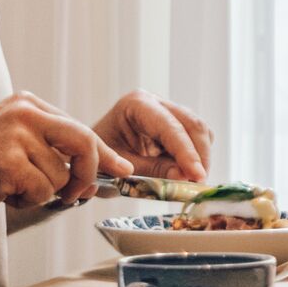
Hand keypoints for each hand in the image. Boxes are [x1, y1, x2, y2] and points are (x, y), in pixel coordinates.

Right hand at [0, 92, 130, 219]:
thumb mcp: (8, 140)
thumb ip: (46, 145)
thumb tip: (92, 166)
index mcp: (26, 105)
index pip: (80, 128)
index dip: (103, 154)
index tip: (121, 168)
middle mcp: (24, 113)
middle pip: (84, 143)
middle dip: (87, 175)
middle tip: (78, 195)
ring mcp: (16, 136)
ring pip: (60, 176)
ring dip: (39, 192)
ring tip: (8, 186)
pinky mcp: (8, 162)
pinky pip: (42, 192)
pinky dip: (26, 201)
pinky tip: (1, 193)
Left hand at [93, 91, 213, 182]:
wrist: (86, 156)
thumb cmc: (96, 160)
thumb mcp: (118, 170)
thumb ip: (151, 172)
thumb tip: (184, 177)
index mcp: (136, 105)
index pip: (170, 127)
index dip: (187, 153)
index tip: (197, 176)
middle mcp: (155, 103)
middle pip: (192, 124)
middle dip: (199, 155)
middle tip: (199, 183)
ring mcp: (167, 112)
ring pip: (200, 131)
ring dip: (201, 158)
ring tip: (192, 182)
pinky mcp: (175, 126)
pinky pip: (196, 139)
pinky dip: (196, 158)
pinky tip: (187, 174)